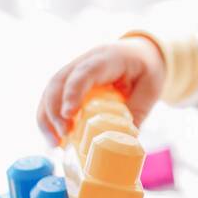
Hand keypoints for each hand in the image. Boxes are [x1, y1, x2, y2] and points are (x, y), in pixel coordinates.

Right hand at [36, 37, 165, 144]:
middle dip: (55, 110)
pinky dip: (48, 118)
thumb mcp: (150, 90)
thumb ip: (136, 114)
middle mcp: (86, 60)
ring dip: (47, 118)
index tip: (68, 115)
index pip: (85, 71)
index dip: (73, 92)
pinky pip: (51, 98)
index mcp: (109, 58)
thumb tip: (121, 144)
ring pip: (50, 90)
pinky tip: (54, 138)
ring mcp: (74, 69)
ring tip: (55, 143)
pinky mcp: (68, 81)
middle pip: (59, 82)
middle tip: (64, 136)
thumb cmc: (146, 70)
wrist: (140, 53)